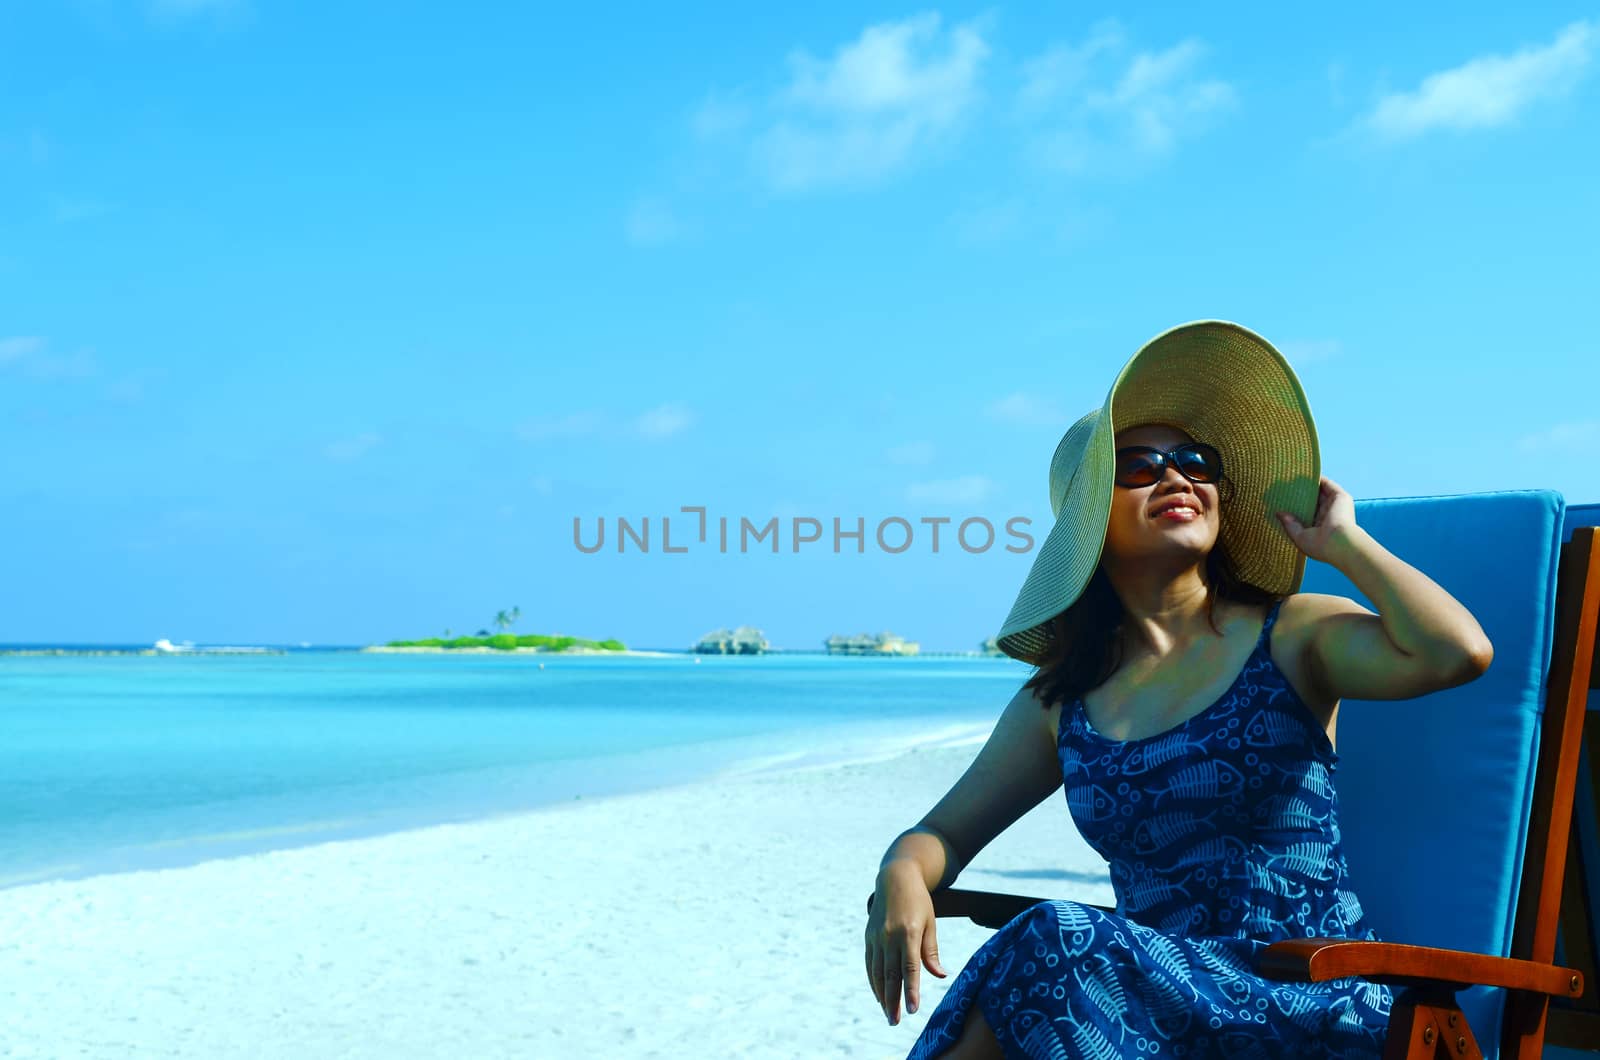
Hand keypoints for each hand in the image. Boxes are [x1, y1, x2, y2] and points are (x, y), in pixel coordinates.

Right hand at [865, 862, 946, 1024]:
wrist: (895, 878)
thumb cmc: (919, 902)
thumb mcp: (930, 923)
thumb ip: (931, 951)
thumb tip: (940, 976)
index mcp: (908, 933)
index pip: (909, 968)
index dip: (910, 990)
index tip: (912, 1010)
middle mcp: (889, 936)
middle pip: (890, 975)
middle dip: (893, 1001)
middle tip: (895, 1021)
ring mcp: (876, 937)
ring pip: (877, 972)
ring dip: (881, 995)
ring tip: (888, 1014)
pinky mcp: (869, 937)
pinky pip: (869, 964)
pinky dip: (873, 981)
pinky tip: (878, 995)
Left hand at [1276, 476, 1359, 564]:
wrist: (1339, 542)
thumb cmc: (1319, 545)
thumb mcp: (1299, 537)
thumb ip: (1289, 524)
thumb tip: (1279, 513)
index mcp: (1319, 528)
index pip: (1306, 514)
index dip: (1295, 507)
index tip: (1281, 501)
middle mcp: (1328, 516)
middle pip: (1312, 500)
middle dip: (1300, 494)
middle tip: (1283, 486)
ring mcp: (1335, 506)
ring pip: (1319, 491)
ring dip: (1308, 483)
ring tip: (1291, 476)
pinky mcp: (1340, 497)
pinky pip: (1327, 483)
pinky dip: (1317, 478)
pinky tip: (1304, 472)